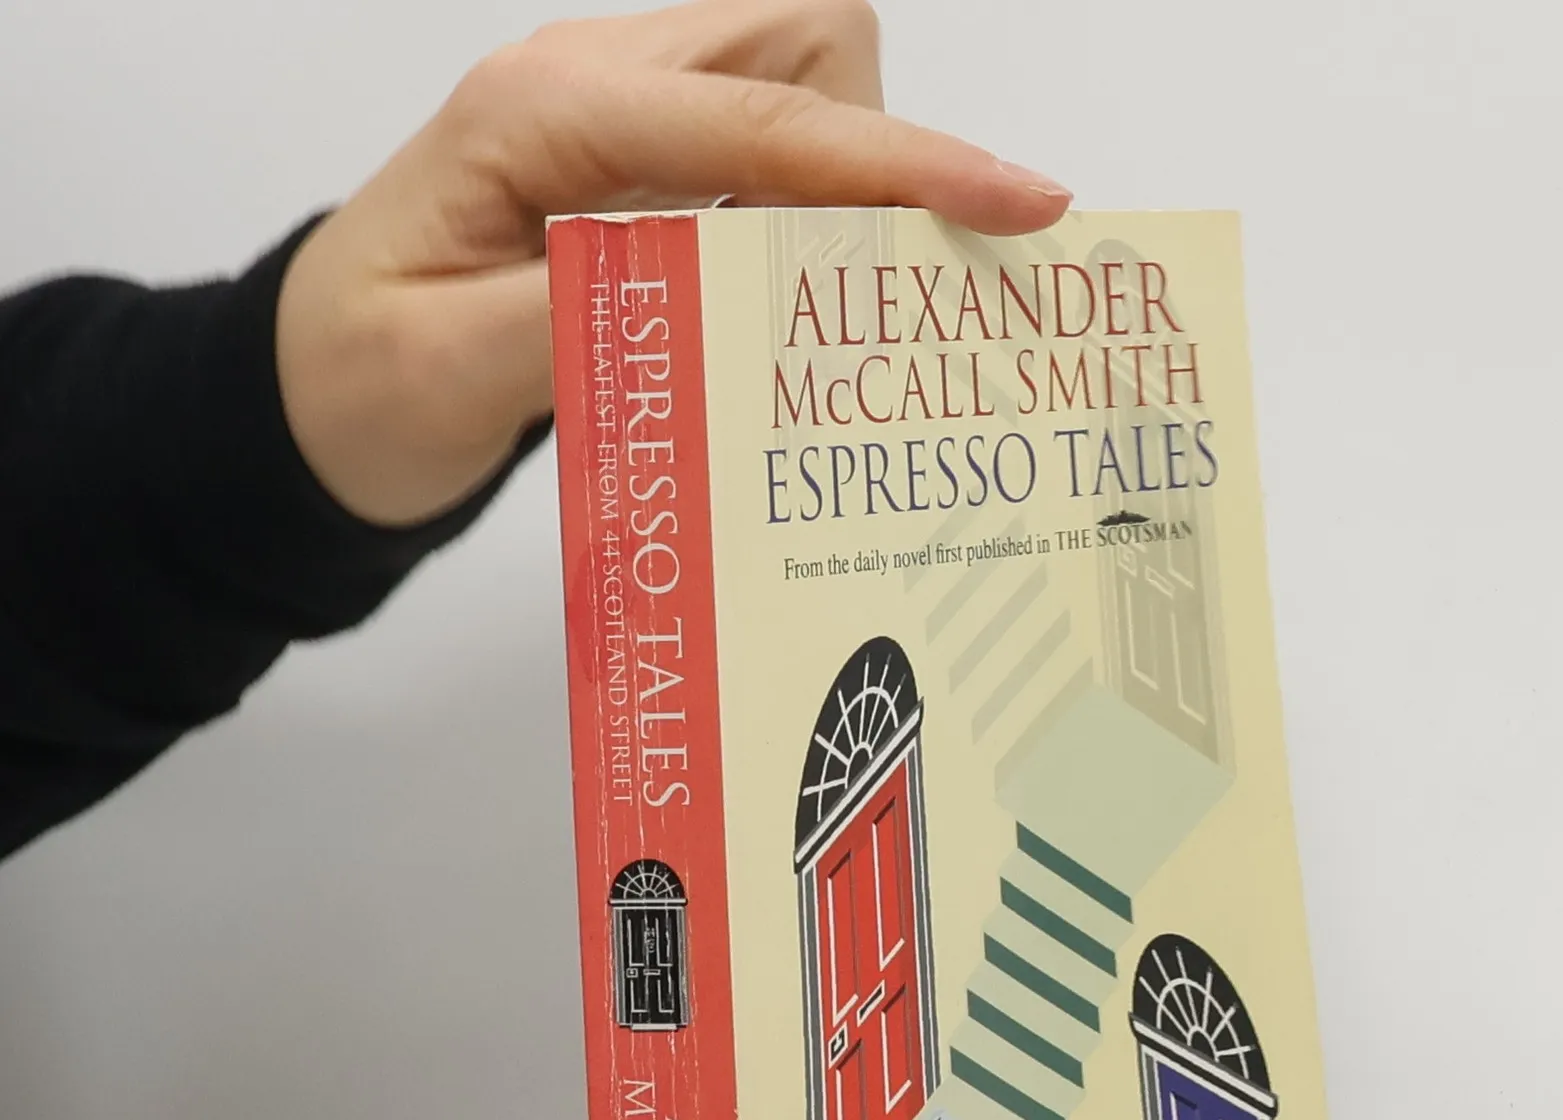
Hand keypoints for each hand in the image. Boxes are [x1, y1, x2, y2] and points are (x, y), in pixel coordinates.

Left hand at [276, 0, 1071, 526]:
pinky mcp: (635, 163)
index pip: (766, 120)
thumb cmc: (359, 383)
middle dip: (881, 144)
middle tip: (915, 278)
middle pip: (803, 41)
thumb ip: (599, 311)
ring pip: (797, 75)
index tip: (1019, 206)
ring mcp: (617, 116)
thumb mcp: (454, 371)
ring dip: (852, 169)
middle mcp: (592, 84)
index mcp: (544, 115)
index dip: (903, 164)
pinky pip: (766, 139)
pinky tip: (822, 292)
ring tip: (860, 297)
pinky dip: (821, 200)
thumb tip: (740, 290)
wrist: (301, 393)